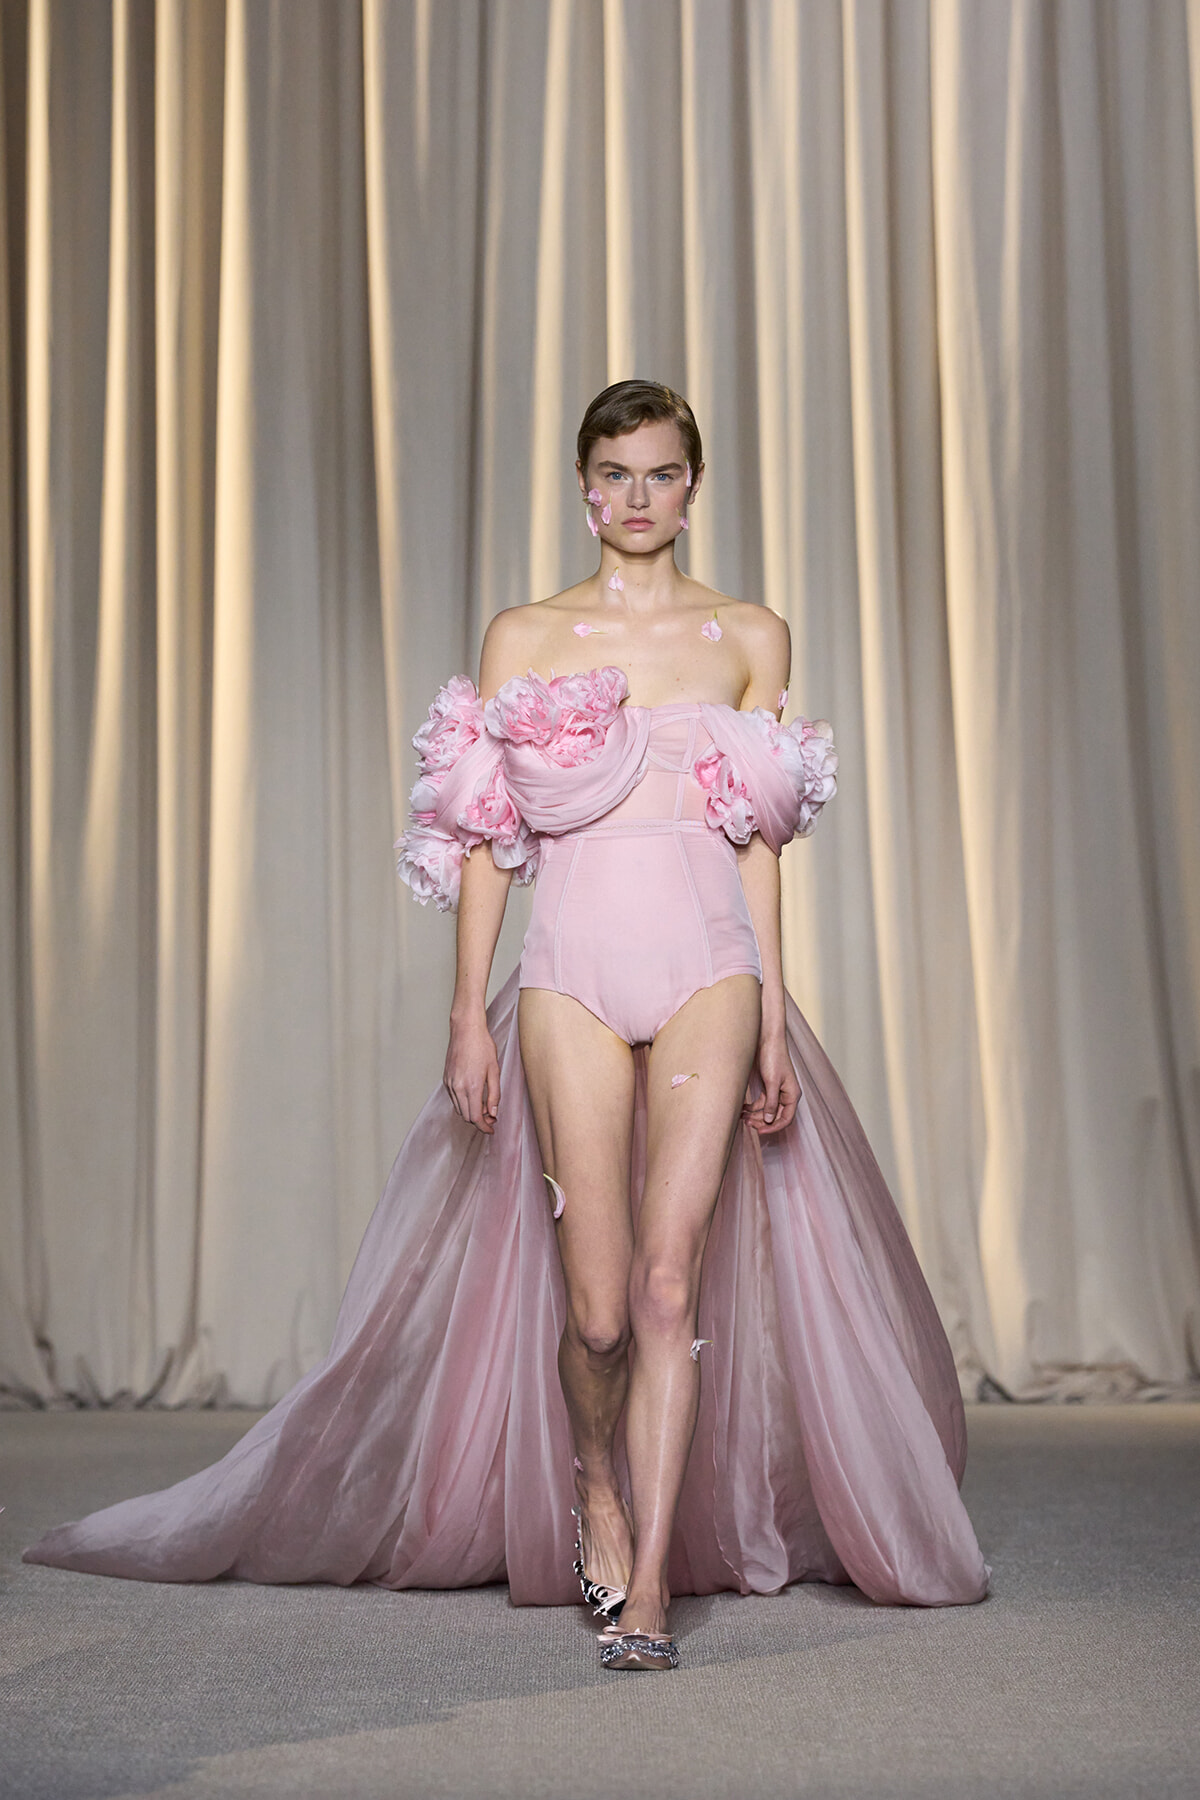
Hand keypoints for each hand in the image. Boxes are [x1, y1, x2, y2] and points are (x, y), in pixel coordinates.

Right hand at [443, 1012, 500, 1133]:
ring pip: (459, 1109)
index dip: (484, 1127)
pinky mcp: (446, 1079)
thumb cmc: (482, 1046)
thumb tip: (493, 1113)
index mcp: (471, 1086)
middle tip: (491, 1117)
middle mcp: (457, 1087)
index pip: (476, 1117)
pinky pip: (453, 1099)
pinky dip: (463, 1103)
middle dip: (479, 1121)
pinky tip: (473, 1097)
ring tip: (484, 1107)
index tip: (491, 1129)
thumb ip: (494, 1094)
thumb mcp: (494, 1070)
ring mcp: (449, 1083)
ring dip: (470, 1112)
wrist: (465, 1030)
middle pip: (466, 1116)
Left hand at [742, 1034, 801, 1135]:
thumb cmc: (773, 1057)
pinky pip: (760, 1102)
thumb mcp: (772, 1082)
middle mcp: (785, 1095)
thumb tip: (769, 1120)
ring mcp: (776, 1091)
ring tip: (742, 1117)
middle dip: (762, 1122)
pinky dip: (752, 1107)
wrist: (766, 1039)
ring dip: (755, 1115)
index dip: (774, 1127)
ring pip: (766, 1110)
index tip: (759, 1131)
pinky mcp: (767, 1086)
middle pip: (775, 1116)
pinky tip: (742, 1109)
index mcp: (792, 1094)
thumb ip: (771, 1102)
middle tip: (748, 1124)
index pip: (786, 1118)